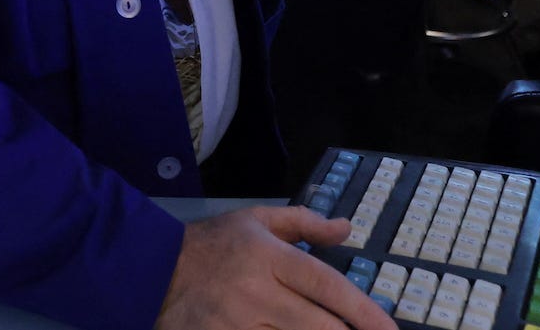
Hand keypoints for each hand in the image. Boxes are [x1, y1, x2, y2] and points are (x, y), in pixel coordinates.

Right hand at [156, 206, 395, 329]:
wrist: (149, 270)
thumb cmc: (209, 244)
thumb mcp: (254, 220)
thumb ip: (303, 222)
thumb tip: (346, 228)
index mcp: (268, 257)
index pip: (326, 285)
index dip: (364, 310)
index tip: (390, 329)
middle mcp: (257, 293)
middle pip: (318, 326)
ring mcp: (238, 325)